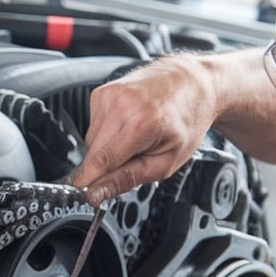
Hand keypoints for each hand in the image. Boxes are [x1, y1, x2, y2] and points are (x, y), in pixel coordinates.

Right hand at [72, 55, 218, 203]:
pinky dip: (106, 132)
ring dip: (106, 148)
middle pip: (93, 152)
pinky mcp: (101, 92)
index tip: (82, 193)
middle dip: (105, 165)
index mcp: (143, 121)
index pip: (103, 159)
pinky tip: (127, 125)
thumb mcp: (165, 161)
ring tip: (134, 138)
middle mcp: (122, 103)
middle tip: (132, 161)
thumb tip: (97, 192)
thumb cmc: (186, 121)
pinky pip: (93, 125)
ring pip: (90, 140)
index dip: (89, 180)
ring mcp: (110, 94)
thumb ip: (128, 178)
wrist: (193, 83)